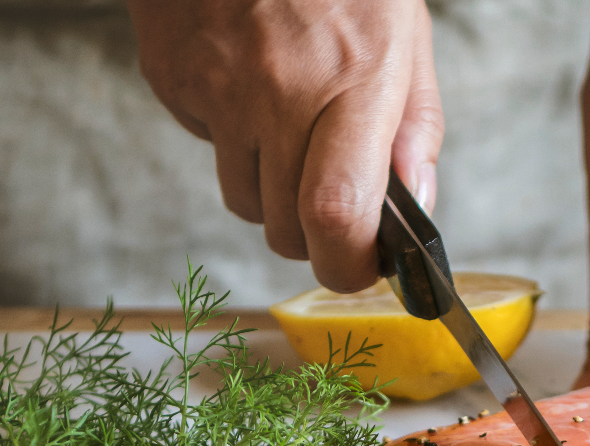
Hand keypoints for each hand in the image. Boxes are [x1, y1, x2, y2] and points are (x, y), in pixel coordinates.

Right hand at [127, 0, 443, 292]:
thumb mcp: (403, 34)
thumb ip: (414, 128)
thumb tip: (417, 212)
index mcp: (356, 78)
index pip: (336, 214)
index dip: (347, 266)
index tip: (360, 267)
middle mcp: (282, 89)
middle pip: (285, 230)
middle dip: (311, 237)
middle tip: (330, 199)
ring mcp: (218, 87)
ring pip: (243, 202)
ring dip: (269, 191)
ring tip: (287, 124)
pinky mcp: (172, 79)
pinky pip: (205, 149)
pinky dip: (228, 139)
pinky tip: (245, 84)